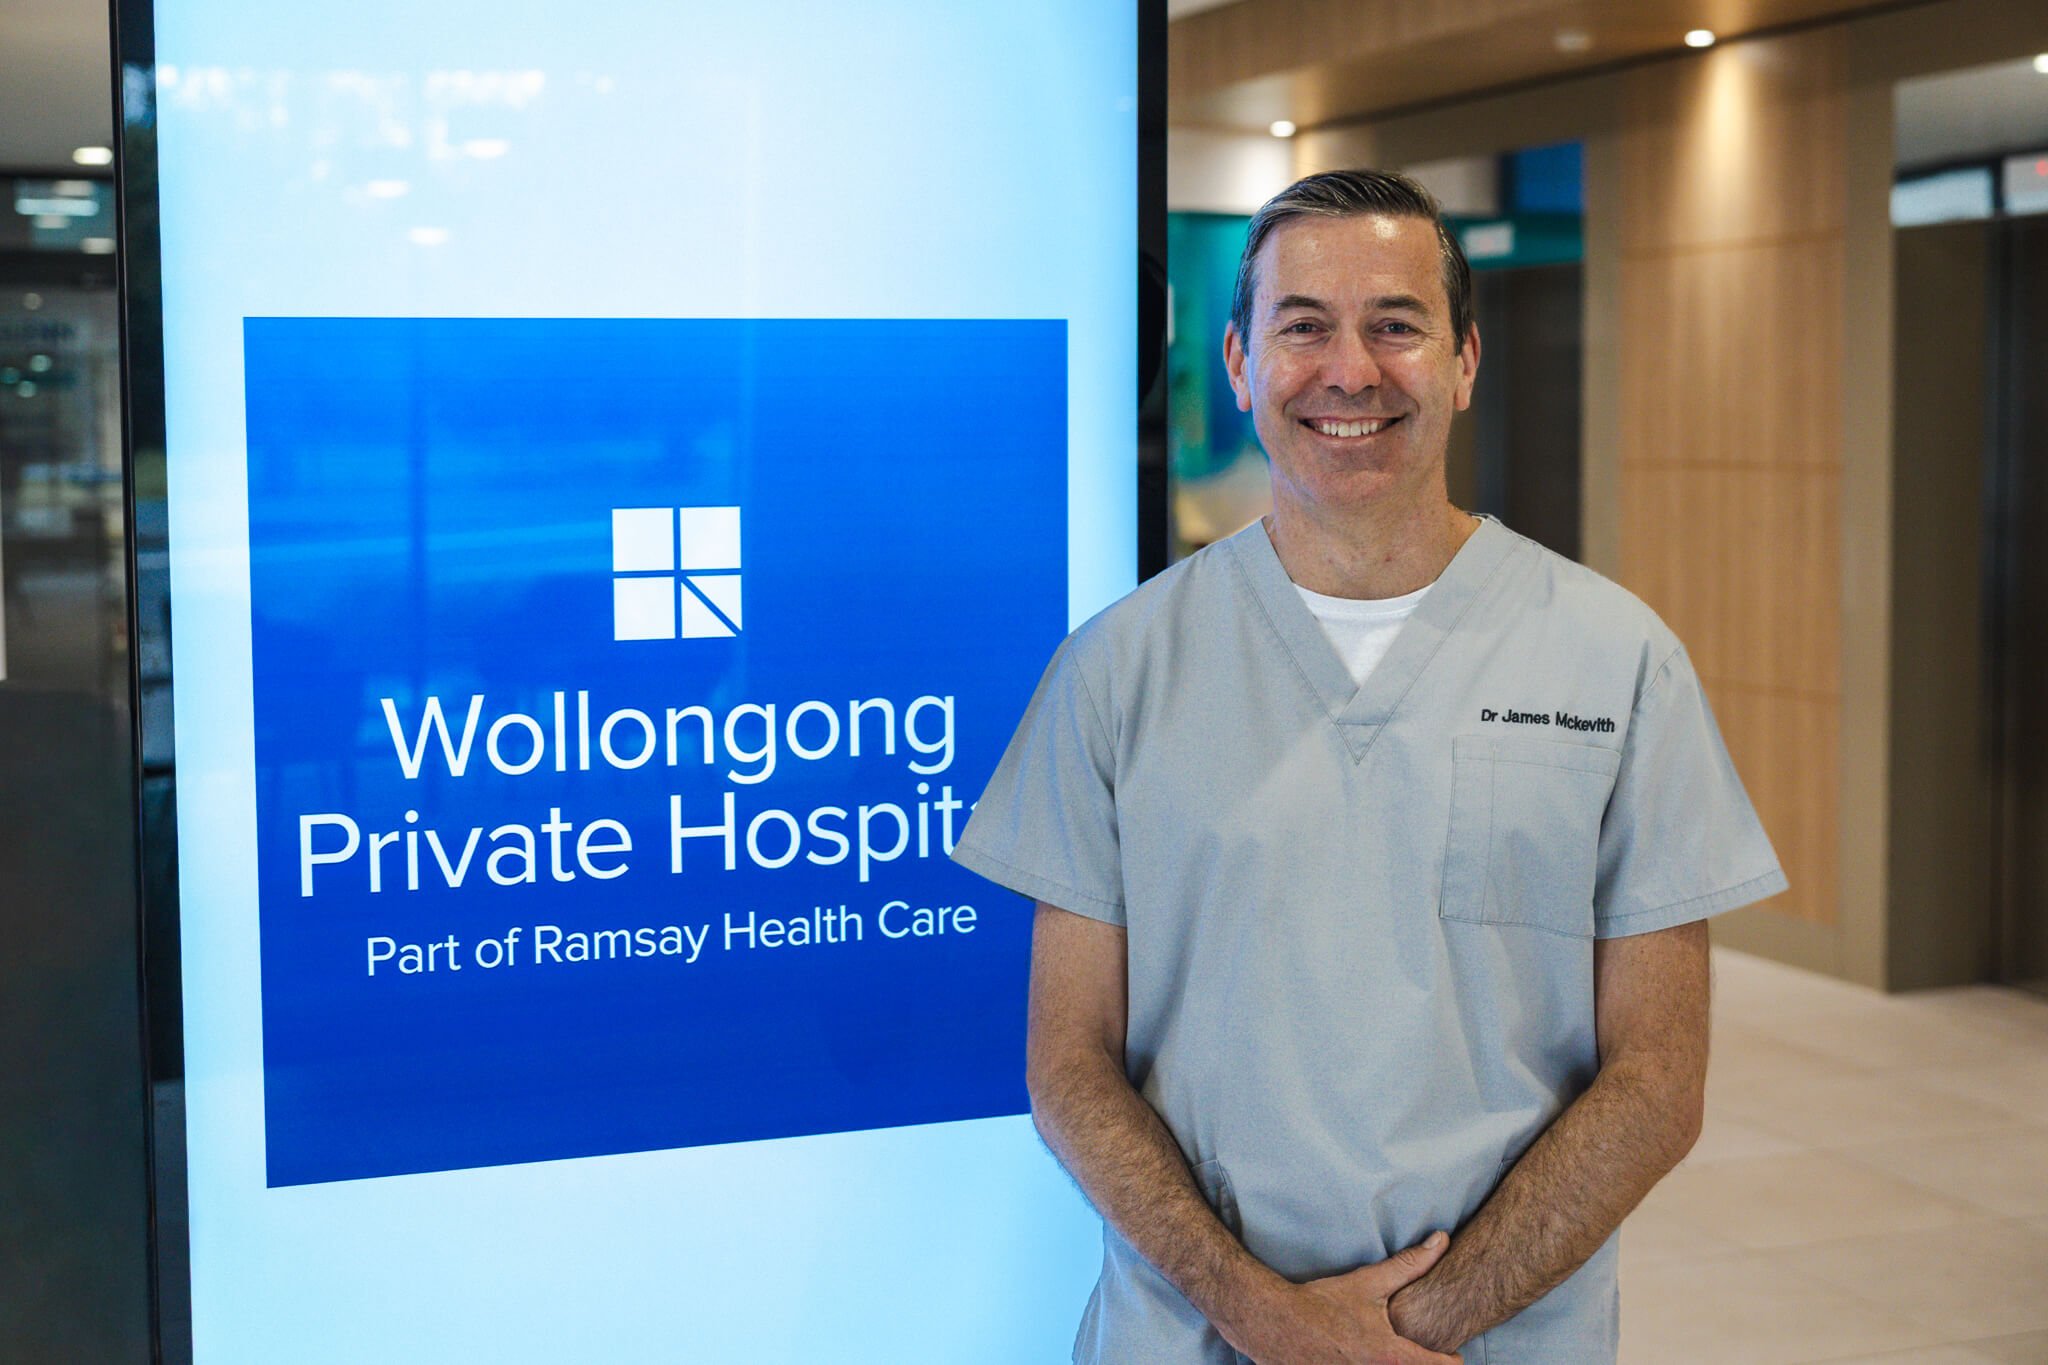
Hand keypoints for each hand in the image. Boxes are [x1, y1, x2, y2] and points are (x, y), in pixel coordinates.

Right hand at [1234, 1232, 1462, 1364]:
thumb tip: (1442, 1240)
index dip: (1449, 1359)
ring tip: (1380, 1351)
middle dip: (1416, 1362)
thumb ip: (1410, 1264)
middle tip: (1416, 1350)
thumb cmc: (1322, 1304)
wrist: (1274, 1323)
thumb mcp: (1368, 1283)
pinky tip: (1354, 1355)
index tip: (1453, 1354)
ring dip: (1390, 1364)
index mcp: (1390, 1356)